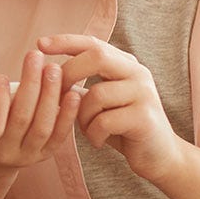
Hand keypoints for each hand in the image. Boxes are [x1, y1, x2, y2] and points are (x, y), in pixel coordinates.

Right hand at [0, 49, 80, 171]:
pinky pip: (59, 135)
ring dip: (50, 95)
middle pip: (21, 120)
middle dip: (30, 86)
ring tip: (53, 69)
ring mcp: (28, 156)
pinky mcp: (46, 154)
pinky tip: (72, 92)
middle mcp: (5, 154)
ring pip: (42, 126)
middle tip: (35, 57)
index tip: (2, 75)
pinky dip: (67, 114)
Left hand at [39, 35, 182, 181]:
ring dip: (81, 116)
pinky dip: (93, 133)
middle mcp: (138, 73)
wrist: (159, 157)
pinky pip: (104, 121)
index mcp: (126, 64)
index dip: (65, 41)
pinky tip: (98, 141)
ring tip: (87, 129)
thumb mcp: (101, 100)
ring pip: (96, 94)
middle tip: (56, 97)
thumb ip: (81, 84)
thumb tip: (43, 71)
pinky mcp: (145, 118)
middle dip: (68, 75)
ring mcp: (144, 94)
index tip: (39, 44)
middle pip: (96, 58)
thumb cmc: (121, 127)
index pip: (93, 43)